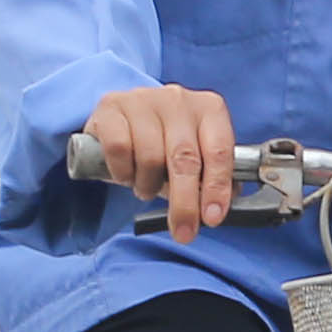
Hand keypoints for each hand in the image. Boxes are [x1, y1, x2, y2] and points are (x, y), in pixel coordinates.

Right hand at [87, 84, 239, 228]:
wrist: (123, 117)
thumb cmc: (163, 140)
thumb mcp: (195, 155)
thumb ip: (211, 178)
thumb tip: (220, 208)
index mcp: (209, 108)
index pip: (219, 150)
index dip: (217, 187)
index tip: (213, 217)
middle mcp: (178, 99)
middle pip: (185, 159)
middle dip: (185, 203)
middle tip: (184, 232)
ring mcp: (143, 99)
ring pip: (150, 157)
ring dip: (148, 186)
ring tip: (147, 188)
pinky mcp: (111, 106)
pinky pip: (120, 149)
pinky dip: (123, 172)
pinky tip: (127, 173)